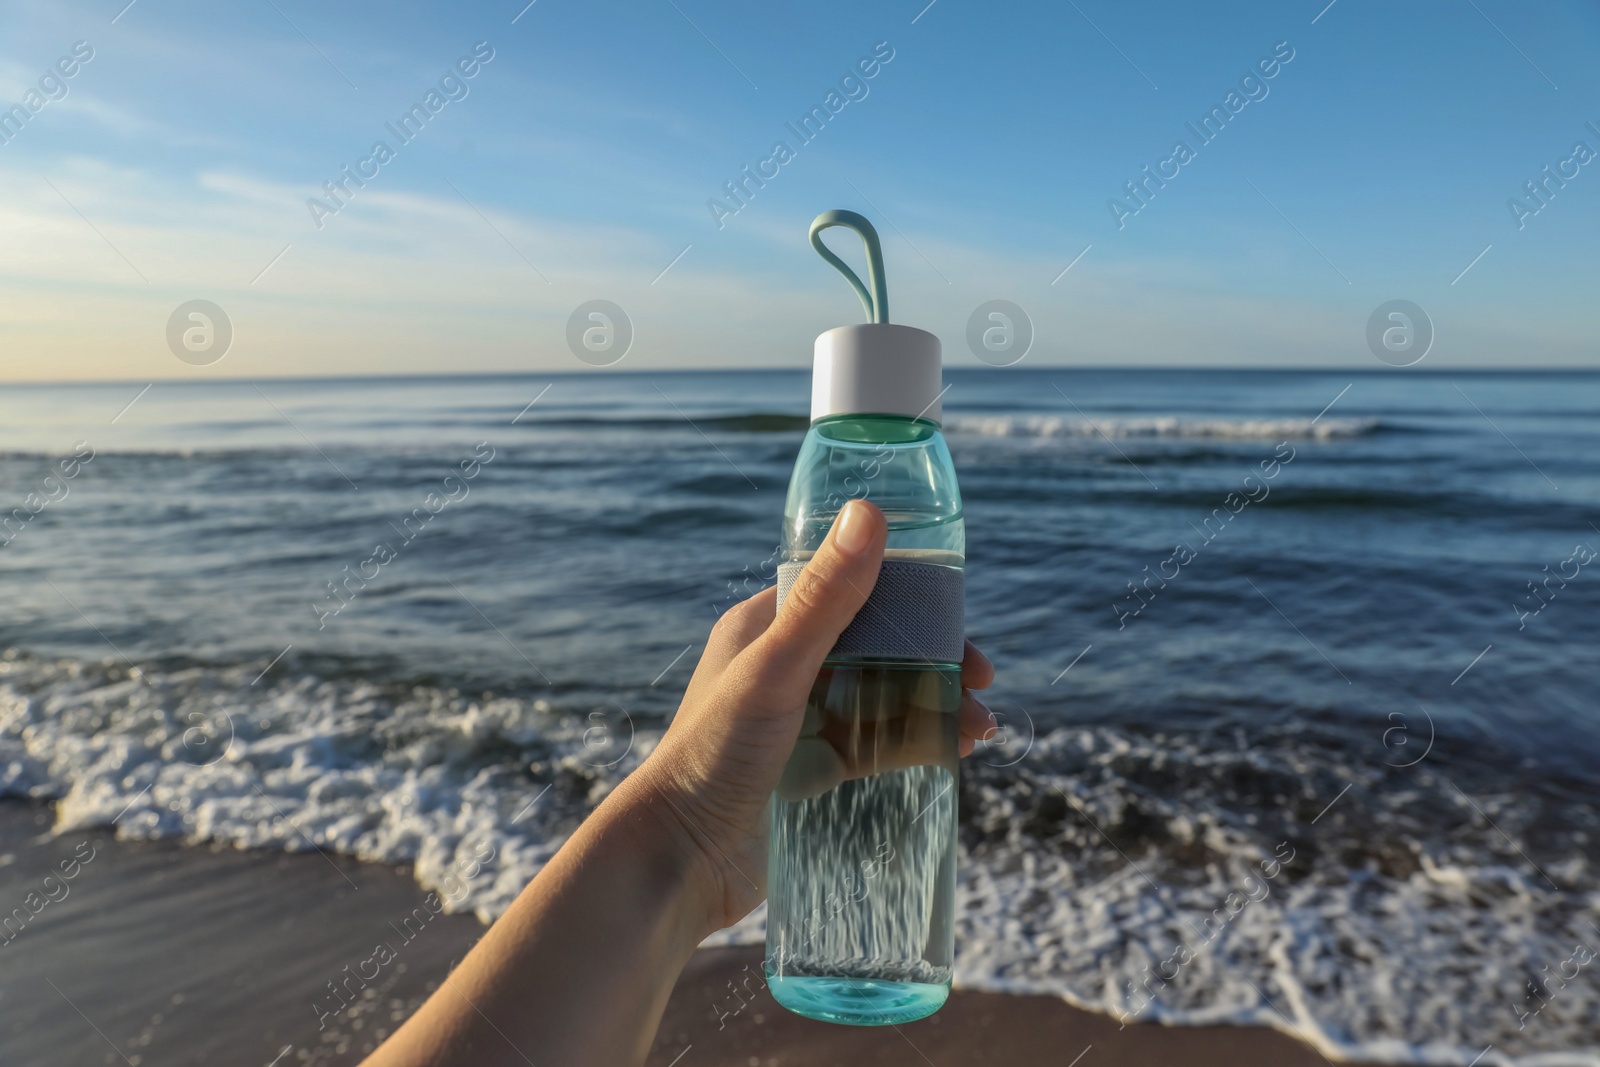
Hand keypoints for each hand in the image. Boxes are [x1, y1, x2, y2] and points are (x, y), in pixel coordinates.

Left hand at [632, 499, 995, 934]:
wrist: (679, 860)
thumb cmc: (712, 752)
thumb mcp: (776, 670)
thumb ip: (826, 598)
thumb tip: (870, 512)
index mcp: (765, 626)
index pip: (850, 590)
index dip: (909, 598)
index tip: (957, 614)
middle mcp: (784, 666)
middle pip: (877, 646)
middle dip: (933, 658)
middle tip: (981, 680)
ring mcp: (801, 720)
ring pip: (884, 697)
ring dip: (935, 703)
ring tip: (980, 728)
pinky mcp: (814, 771)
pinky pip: (877, 745)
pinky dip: (918, 741)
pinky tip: (956, 750)